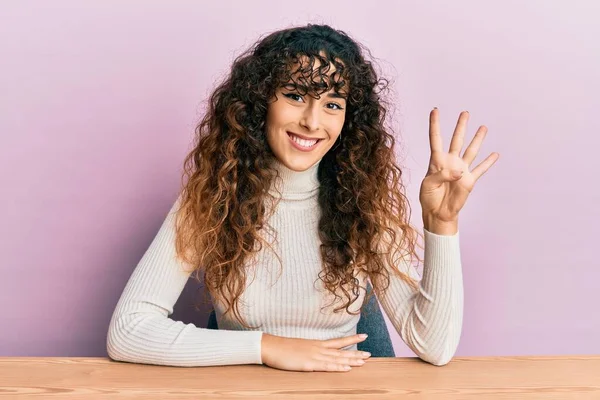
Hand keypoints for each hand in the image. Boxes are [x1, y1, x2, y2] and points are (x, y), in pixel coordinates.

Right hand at [261, 333, 370, 371]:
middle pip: (341, 351)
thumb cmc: (282, 348)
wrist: (270, 346)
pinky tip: (347, 368)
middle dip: (356, 352)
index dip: (351, 339)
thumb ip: (309, 350)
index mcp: (316, 344)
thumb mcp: (299, 347)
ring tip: (364, 361)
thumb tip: (316, 354)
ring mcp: (314, 356)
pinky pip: (326, 366)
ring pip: (337, 358)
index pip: (338, 342)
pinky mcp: (309, 364)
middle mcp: (318, 348)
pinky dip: (338, 367)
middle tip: (369, 354)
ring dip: (351, 360)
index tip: (364, 336)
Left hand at [419, 108, 498, 222]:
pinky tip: (495, 154)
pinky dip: (488, 162)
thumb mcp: (429, 185)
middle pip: (457, 140)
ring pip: (471, 150)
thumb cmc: (429, 198)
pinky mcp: (469, 180)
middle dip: (461, 126)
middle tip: (465, 113)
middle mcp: (450, 162)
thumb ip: (442, 175)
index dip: (435, 125)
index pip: (436, 139)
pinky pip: (481, 169)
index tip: (435, 110)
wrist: (438, 213)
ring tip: (483, 127)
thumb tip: (460, 171)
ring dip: (477, 139)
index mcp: (436, 161)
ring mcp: (461, 170)